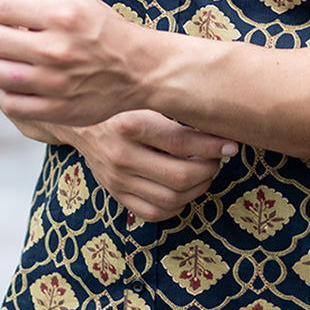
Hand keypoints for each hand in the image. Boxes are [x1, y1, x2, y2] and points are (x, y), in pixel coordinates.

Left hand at [0, 0, 146, 124]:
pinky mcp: (57, 110)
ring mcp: (56, 83)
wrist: (138, 69)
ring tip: (16, 60)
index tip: (4, 13)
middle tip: (10, 36)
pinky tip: (23, 83)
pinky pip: (10, 104)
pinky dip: (10, 93)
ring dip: (0, 64)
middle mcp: (57, 49)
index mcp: (61, 15)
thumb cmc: (99, 27)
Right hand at [71, 111, 237, 222]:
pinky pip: (155, 213)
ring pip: (172, 199)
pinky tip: (186, 188)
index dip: (213, 146)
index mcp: (129, 125)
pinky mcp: (116, 195)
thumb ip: (172, 103)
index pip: (181, 143)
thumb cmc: (120, 104)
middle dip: (210, 169)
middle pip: (180, 177)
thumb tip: (219, 112)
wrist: (79, 123)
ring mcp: (117, 180)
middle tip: (219, 158)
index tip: (230, 143)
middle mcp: (121, 156)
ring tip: (205, 171)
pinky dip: (178, 204)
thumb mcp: (142, 96)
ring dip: (198, 188)